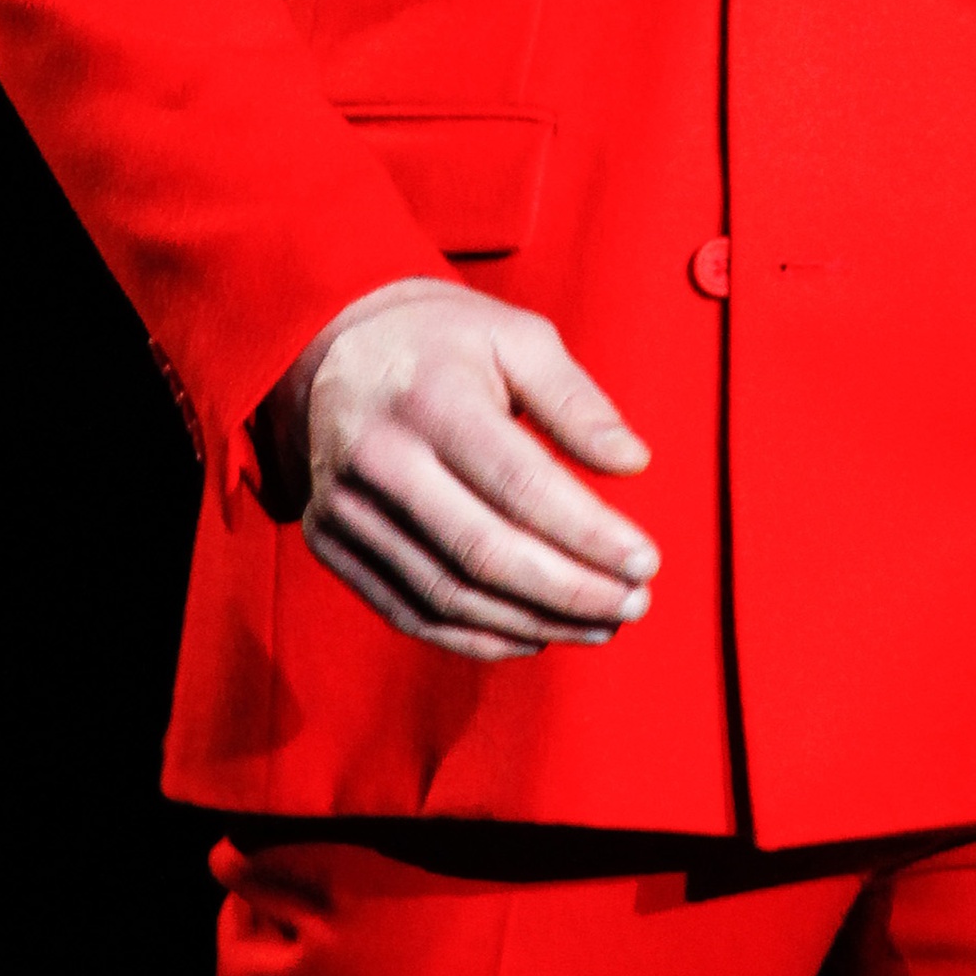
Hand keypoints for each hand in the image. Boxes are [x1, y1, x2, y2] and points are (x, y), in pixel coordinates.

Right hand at [267, 279, 659, 661]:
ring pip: (450, 595)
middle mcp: (378, 458)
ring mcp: (344, 508)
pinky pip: (410, 612)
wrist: (336, 349)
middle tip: (634, 604)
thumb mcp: (517, 338)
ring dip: (535, 622)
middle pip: (484, 552)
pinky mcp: (328, 543)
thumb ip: (575, 401)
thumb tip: (633, 463)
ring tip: (600, 624)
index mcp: (429, 397)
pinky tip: (536, 632)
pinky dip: (479, 637)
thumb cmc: (446, 343)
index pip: (520, 485)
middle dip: (571, 591)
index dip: (589, 533)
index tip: (646, 560)